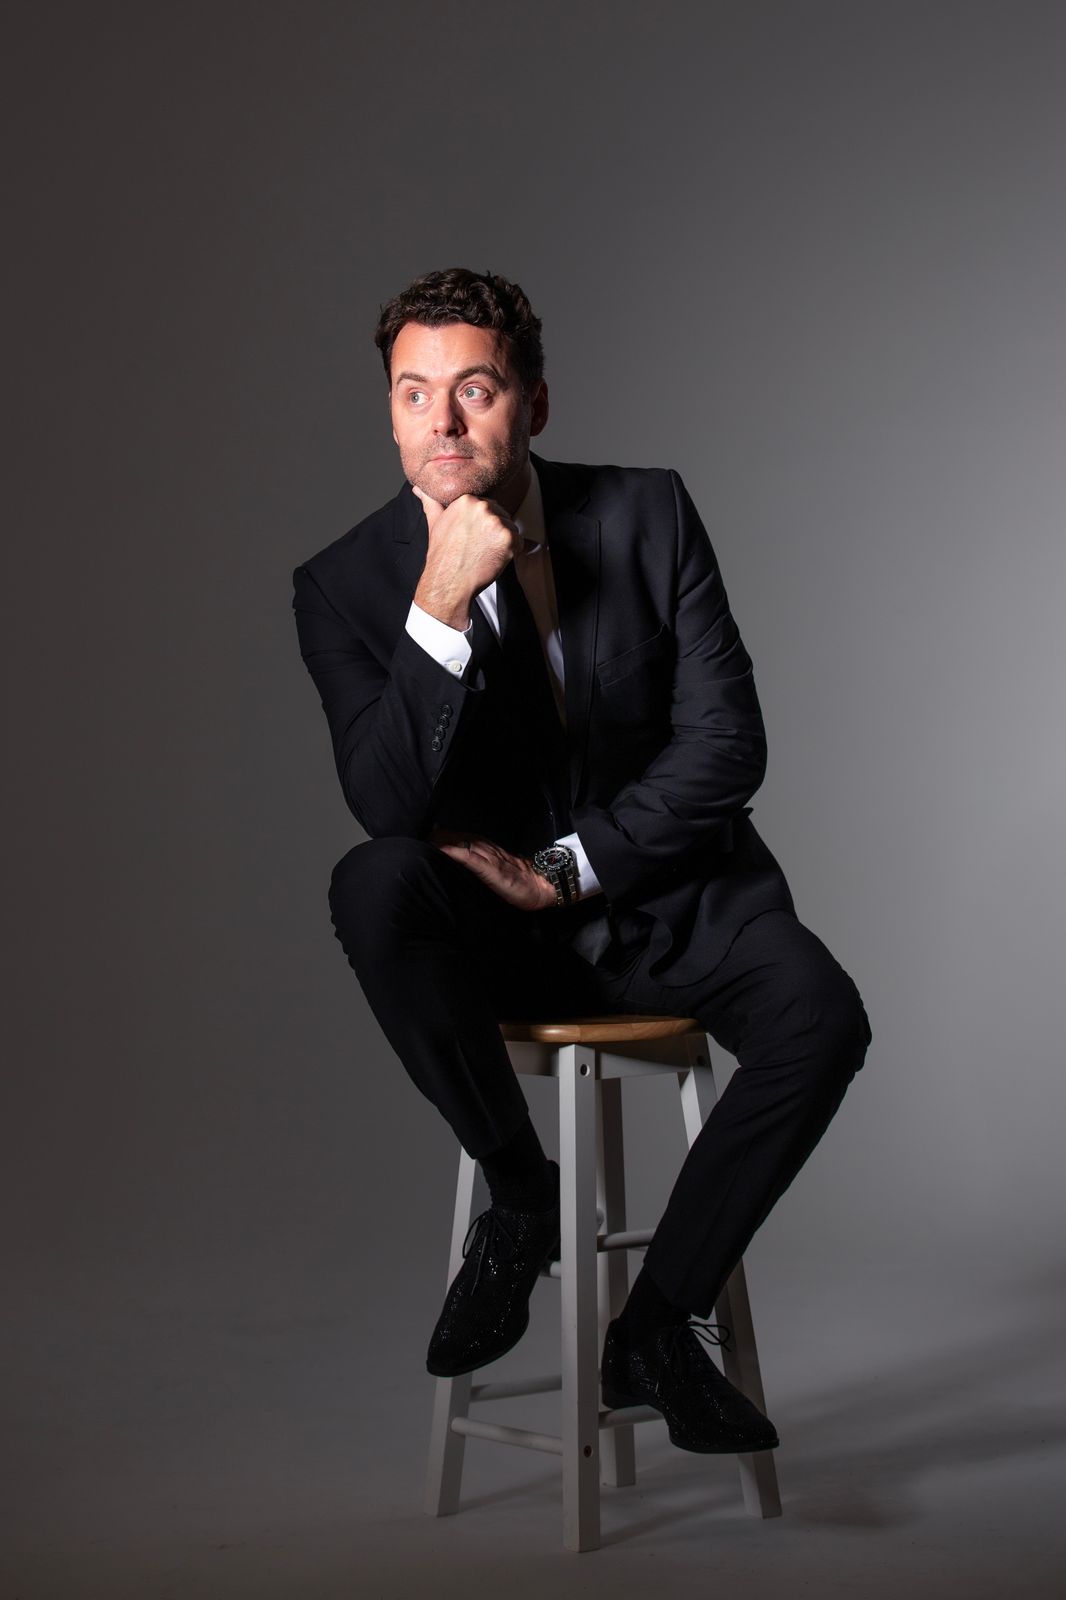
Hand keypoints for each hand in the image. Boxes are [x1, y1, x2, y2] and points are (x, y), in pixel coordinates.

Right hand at [412, 488, 525, 628]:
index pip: (488, 506)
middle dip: (494, 532)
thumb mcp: (434, 522)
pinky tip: (494, 559)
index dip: (483, 524)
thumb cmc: (443, 555)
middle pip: (501, 516)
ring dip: (503, 543)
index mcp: (467, 500)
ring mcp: (496, 522)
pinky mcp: (508, 538)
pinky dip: (512, 553)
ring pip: (511, 528)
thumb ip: (431, 501)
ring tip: (484, 554)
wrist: (448, 581)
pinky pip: (519, 542)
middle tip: (478, 547)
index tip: (473, 537)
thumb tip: (419, 488)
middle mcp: (482, 507)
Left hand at [432, 828, 555, 910]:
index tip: (428, 831)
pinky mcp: (492, 870)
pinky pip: (472, 859)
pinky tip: (444, 851)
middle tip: (422, 833)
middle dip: (440, 835)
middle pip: (460, 837)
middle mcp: (487, 849)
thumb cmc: (519, 882)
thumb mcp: (497, 871)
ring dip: (444, 840)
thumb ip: (483, 864)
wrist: (542, 886)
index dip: (445, 834)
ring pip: (464, 844)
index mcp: (488, 849)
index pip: (463, 837)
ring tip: (427, 838)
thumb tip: (464, 863)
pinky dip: (457, 853)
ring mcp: (490, 858)